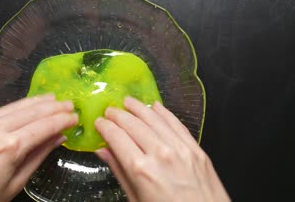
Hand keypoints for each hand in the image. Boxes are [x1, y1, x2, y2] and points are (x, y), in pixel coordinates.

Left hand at [0, 94, 77, 201]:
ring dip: (37, 101)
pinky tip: (26, 106)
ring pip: (15, 106)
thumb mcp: (14, 185)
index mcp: (9, 148)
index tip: (75, 117)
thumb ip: (37, 157)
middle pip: (32, 111)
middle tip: (69, 104)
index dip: (62, 120)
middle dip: (53, 106)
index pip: (44, 126)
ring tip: (53, 98)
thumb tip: (57, 139)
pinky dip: (16, 106)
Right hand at [94, 97, 229, 201]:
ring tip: (128, 101)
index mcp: (141, 170)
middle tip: (109, 110)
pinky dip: (164, 113)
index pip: (117, 137)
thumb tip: (103, 151)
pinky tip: (155, 106)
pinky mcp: (196, 149)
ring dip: (139, 108)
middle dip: (119, 114)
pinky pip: (176, 124)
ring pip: (155, 119)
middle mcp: (160, 154)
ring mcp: (180, 149)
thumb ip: (120, 172)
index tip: (99, 122)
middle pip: (134, 124)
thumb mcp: (136, 200)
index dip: (106, 127)